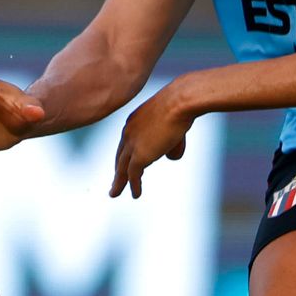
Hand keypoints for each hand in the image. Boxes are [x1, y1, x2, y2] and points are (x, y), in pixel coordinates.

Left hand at [110, 79, 194, 198]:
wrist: (179, 101)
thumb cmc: (181, 105)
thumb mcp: (174, 122)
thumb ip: (171, 140)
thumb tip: (170, 156)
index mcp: (133, 121)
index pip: (126, 141)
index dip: (125, 153)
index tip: (125, 162)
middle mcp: (128, 132)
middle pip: (120, 154)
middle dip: (118, 168)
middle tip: (115, 180)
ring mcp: (132, 144)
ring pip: (121, 167)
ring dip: (119, 182)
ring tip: (114, 193)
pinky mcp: (139, 155)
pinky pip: (133, 175)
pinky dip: (133, 186)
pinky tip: (135, 195)